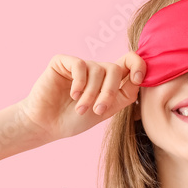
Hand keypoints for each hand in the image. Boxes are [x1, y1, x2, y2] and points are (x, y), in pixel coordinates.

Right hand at [17, 52, 146, 140]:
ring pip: (97, 70)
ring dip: (91, 94)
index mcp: (108, 80)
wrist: (47, 125)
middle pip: (114, 68)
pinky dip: (79, 83)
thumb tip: (140, 79)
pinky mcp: (62, 62)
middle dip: (109, 92)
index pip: (129, 62)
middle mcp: (95, 70)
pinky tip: (73, 95)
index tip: (138, 79)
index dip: (138, 65)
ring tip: (81, 109)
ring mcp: (79, 65)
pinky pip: (79, 65)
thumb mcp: (107, 110)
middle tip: (97, 110)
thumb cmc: (75, 120)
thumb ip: (125, 95)